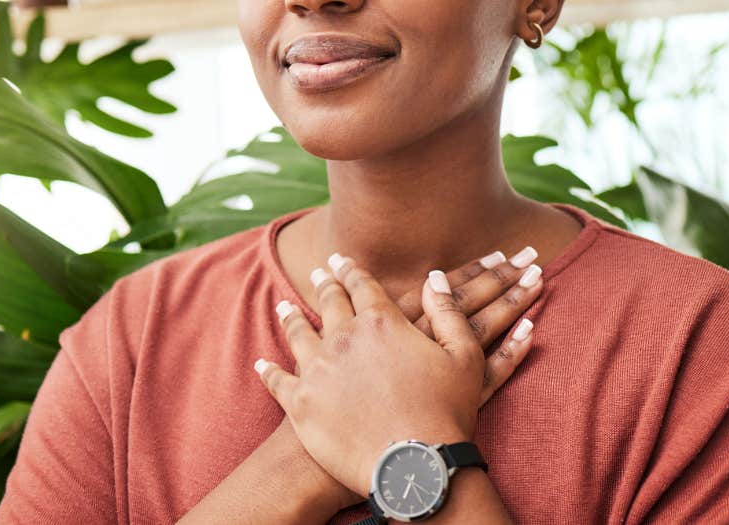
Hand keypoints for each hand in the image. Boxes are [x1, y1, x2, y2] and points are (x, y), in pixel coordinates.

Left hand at [254, 255, 537, 497]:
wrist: (413, 467)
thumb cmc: (446, 414)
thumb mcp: (464, 357)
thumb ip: (449, 312)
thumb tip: (433, 278)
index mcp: (381, 322)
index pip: (361, 285)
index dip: (351, 270)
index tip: (342, 260)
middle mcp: (344, 337)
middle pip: (329, 303)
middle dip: (324, 285)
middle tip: (319, 274)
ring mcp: (317, 369)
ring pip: (298, 334)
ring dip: (292, 318)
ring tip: (285, 308)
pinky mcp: (300, 403)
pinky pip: (278, 381)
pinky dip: (269, 371)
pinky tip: (263, 364)